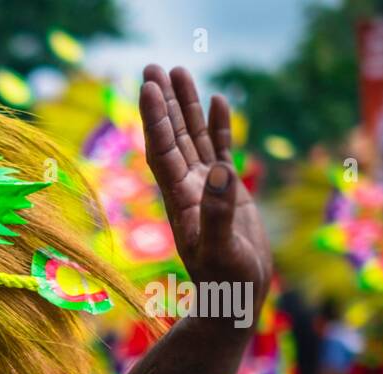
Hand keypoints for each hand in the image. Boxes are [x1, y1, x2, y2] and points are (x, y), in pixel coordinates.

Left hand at [139, 65, 270, 300]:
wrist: (234, 298)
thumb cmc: (226, 280)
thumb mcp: (222, 250)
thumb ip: (218, 214)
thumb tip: (220, 172)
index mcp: (180, 199)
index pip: (162, 151)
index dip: (154, 120)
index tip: (147, 89)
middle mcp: (188, 188)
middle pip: (171, 136)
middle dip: (163, 102)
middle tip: (153, 66)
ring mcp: (207, 187)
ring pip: (193, 137)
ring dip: (186, 106)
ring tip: (179, 70)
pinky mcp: (227, 191)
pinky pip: (219, 149)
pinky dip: (217, 125)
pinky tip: (217, 100)